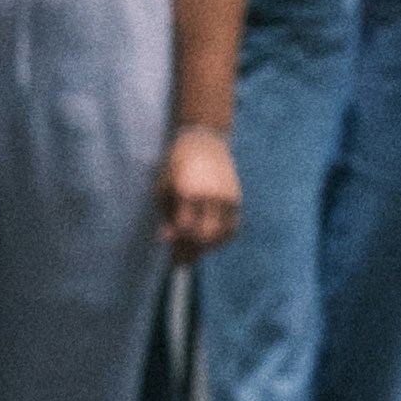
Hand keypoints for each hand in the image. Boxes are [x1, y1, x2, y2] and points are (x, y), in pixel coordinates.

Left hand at [160, 125, 239, 263]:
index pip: (185, 229)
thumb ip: (166, 216)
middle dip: (193, 249)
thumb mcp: (163, 189)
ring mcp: (228, 196)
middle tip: (181, 259)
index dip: (177, 243)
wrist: (204, 141)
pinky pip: (232, 228)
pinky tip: (208, 240)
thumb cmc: (176, 165)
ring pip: (222, 234)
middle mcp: (212, 194)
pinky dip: (221, 239)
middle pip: (206, 235)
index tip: (170, 255)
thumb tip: (168, 241)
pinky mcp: (237, 198)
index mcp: (190, 190)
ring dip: (207, 247)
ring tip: (193, 249)